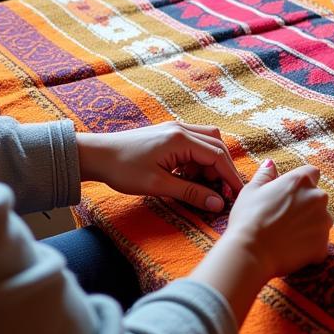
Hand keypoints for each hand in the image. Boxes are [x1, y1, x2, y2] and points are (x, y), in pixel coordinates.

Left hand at [76, 122, 243, 212]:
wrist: (97, 155)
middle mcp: (181, 129)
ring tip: (203, 187)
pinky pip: (193, 144)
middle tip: (223, 193)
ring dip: (211, 164)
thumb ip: (191, 192)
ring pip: (207, 142)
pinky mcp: (168, 135)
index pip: (217, 155)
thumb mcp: (158, 185)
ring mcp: (174, 129)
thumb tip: (217, 204)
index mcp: (180, 139)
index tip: (236, 194)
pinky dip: (198, 161)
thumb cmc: (123, 170)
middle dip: (223, 169)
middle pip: (216, 145)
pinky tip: (189, 177)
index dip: (230, 176)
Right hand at [223, 160, 331, 278]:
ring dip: (310, 225)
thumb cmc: (248, 218)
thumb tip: (271, 164)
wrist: (250, 252)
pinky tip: (291, 249)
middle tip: (284, 217)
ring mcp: (323, 222)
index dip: (301, 183)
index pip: (312, 173)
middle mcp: (317, 198)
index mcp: (300, 181)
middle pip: (317, 197)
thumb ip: (265, 174)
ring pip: (321, 220)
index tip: (289, 193)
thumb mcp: (251, 189)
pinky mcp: (323, 245)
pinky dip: (310, 246)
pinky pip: (319, 243)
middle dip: (306, 204)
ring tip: (287, 234)